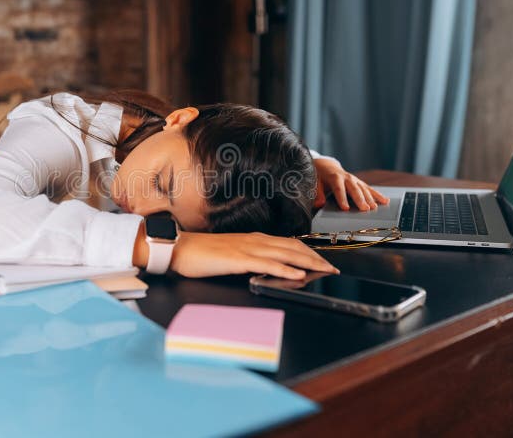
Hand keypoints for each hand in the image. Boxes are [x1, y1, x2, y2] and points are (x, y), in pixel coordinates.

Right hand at [169, 231, 338, 278]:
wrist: (179, 248)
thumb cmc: (201, 254)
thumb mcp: (230, 254)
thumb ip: (249, 258)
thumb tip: (265, 268)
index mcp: (253, 239)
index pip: (288, 244)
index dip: (309, 252)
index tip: (323, 261)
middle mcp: (255, 241)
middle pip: (293, 247)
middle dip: (316, 257)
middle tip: (332, 268)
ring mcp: (247, 249)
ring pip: (285, 254)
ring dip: (308, 262)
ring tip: (324, 270)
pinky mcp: (239, 259)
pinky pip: (267, 264)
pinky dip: (285, 268)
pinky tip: (297, 274)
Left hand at [313, 158, 388, 210]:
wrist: (326, 166)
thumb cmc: (320, 176)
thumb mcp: (315, 182)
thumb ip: (318, 193)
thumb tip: (319, 204)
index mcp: (335, 177)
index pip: (339, 189)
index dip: (342, 199)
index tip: (345, 208)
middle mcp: (347, 177)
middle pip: (354, 189)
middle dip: (360, 199)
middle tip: (364, 209)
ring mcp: (355, 180)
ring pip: (364, 189)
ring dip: (370, 198)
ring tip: (374, 208)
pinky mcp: (360, 182)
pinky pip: (370, 189)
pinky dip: (378, 195)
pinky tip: (385, 201)